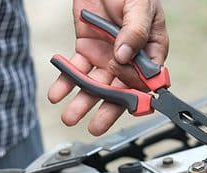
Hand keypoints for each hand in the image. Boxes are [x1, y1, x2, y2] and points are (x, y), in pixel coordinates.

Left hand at [48, 0, 168, 135]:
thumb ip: (135, 31)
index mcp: (149, 52)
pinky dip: (65, 81)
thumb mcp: (140, 6)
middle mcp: (128, 60)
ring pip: (95, 84)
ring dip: (82, 101)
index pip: (147, 80)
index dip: (140, 97)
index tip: (132, 109)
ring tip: (70, 116)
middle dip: (106, 110)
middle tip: (95, 127)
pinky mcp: (86, 50)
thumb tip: (124, 56)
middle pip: (119, 90)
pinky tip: (57, 93)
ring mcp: (107, 57)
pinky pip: (76, 69)